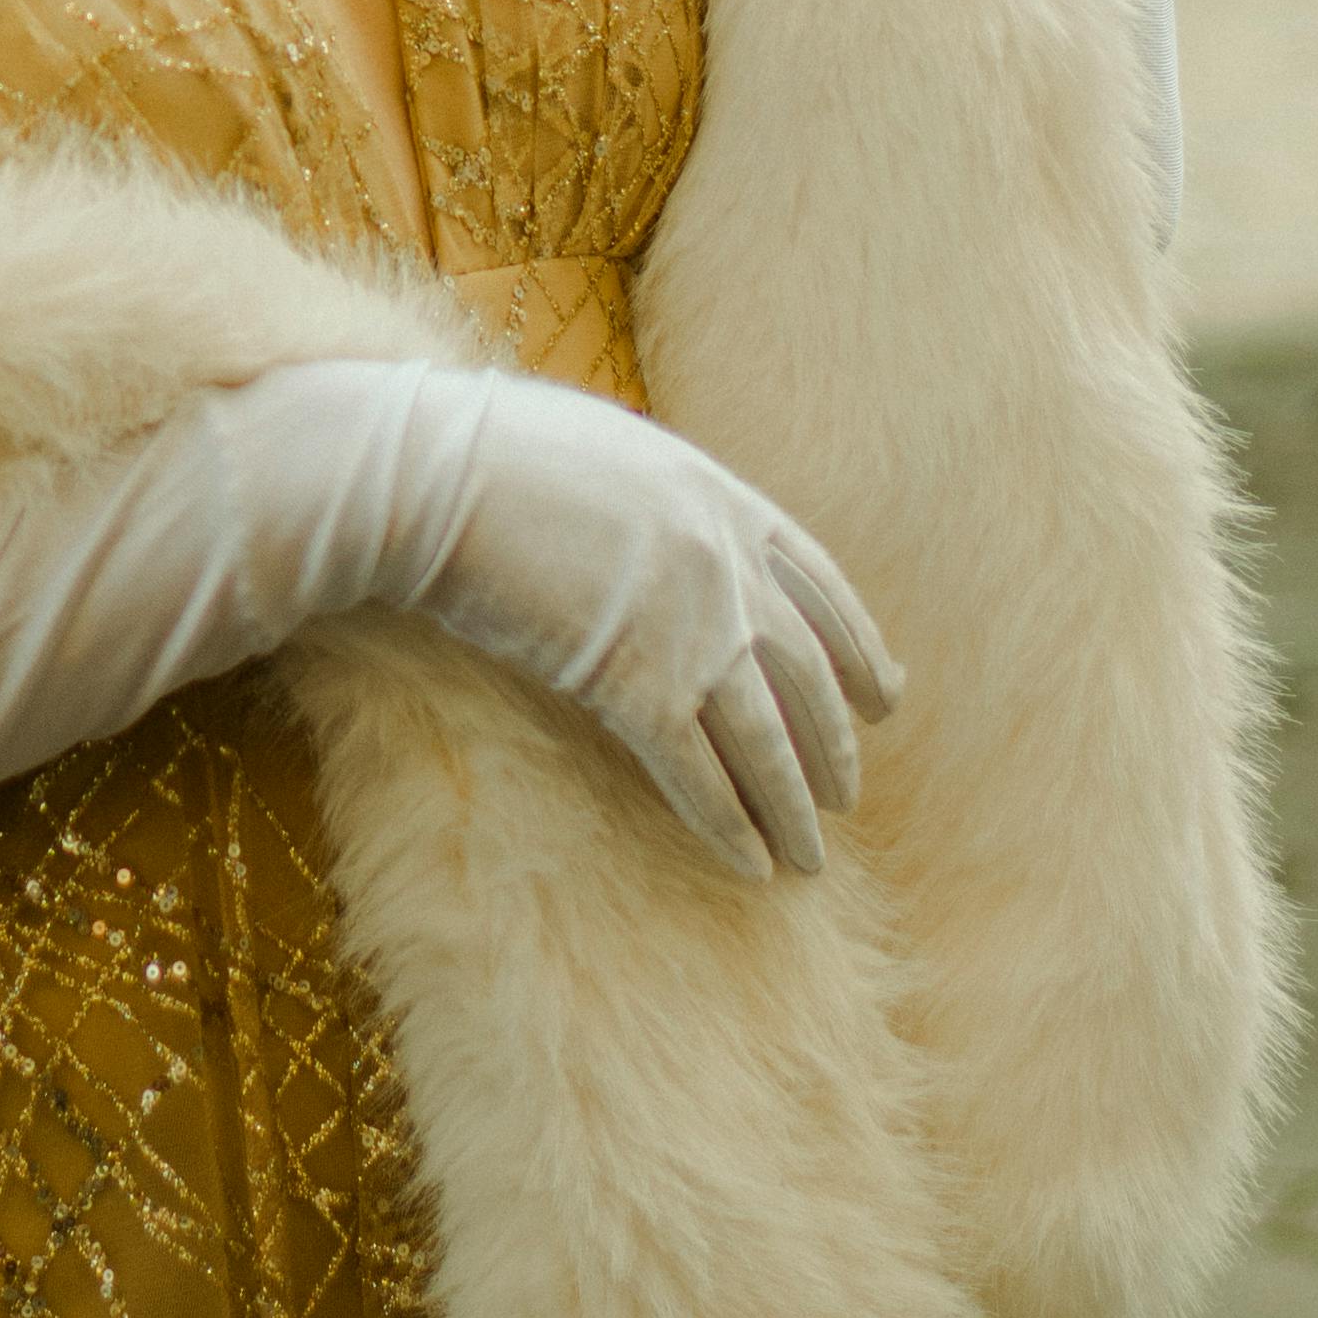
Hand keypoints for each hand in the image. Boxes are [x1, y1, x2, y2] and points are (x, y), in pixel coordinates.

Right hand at [224, 349, 898, 879]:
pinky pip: (700, 774)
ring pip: (768, 741)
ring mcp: (691, 626)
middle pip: (808, 674)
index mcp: (724, 498)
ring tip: (809, 858)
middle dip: (834, 744)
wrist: (434, 477)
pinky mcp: (637, 684)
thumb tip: (661, 527)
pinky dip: (730, 825)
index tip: (883, 697)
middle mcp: (728, 565)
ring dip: (793, 807)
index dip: (859, 648)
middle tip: (847, 795)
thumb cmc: (493, 455)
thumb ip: (659, 500)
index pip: (822, 586)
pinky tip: (750, 864)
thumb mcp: (610, 452)